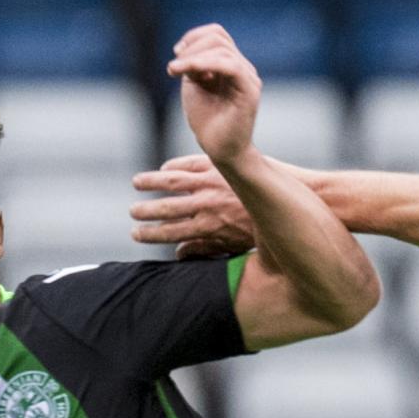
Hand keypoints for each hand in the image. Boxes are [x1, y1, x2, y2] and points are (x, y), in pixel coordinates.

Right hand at [132, 154, 258, 259]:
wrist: (286, 199)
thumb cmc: (260, 228)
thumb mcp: (234, 245)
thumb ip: (205, 249)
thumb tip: (179, 254)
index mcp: (209, 227)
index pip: (171, 233)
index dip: (150, 234)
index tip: (136, 234)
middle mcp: (206, 204)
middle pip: (166, 208)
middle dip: (145, 210)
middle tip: (132, 212)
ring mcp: (210, 182)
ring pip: (171, 181)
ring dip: (150, 182)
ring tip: (136, 183)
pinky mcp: (217, 166)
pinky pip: (188, 164)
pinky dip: (173, 166)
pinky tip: (164, 169)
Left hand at [171, 23, 262, 167]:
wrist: (220, 151)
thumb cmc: (208, 123)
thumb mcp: (195, 85)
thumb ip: (194, 64)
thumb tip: (188, 47)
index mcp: (231, 65)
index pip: (217, 34)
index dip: (194, 36)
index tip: (176, 54)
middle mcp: (243, 68)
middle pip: (218, 37)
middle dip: (191, 47)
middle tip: (174, 68)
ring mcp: (248, 78)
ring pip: (221, 49)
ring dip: (192, 56)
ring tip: (175, 71)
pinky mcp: (249, 90)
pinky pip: (229, 65)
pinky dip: (203, 63)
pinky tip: (185, 72)